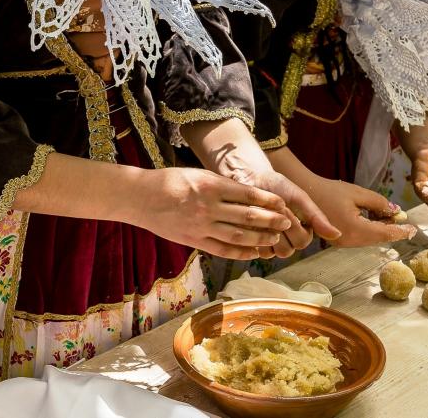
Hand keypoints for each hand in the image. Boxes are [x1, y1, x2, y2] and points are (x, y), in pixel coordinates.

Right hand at [129, 167, 291, 259]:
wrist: (140, 197)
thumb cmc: (170, 181)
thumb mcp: (198, 173)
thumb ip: (222, 184)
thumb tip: (249, 194)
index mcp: (211, 185)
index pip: (248, 194)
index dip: (269, 200)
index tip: (283, 203)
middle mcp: (208, 206)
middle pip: (247, 216)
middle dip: (271, 220)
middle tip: (287, 222)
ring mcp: (201, 225)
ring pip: (238, 236)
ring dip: (260, 238)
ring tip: (275, 238)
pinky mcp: (194, 240)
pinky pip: (222, 249)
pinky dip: (241, 253)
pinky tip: (255, 253)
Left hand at [216, 152, 341, 257]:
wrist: (253, 178)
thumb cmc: (278, 186)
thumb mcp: (301, 198)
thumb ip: (318, 217)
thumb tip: (338, 234)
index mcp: (302, 231)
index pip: (302, 242)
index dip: (293, 226)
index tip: (286, 207)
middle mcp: (288, 241)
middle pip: (288, 251)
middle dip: (279, 228)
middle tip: (273, 210)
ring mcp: (271, 244)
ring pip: (274, 253)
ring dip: (267, 232)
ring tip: (263, 213)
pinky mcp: (255, 244)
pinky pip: (259, 251)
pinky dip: (256, 236)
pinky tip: (254, 221)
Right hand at [308, 176, 416, 247]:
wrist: (306, 193)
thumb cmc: (330, 190)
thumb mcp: (358, 193)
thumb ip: (379, 203)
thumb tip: (395, 211)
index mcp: (354, 229)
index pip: (384, 233)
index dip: (400, 231)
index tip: (413, 229)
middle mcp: (349, 241)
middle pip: (378, 239)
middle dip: (392, 230)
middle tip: (405, 222)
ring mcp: (342, 243)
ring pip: (369, 240)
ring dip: (381, 230)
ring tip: (391, 217)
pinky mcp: (338, 240)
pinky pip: (360, 238)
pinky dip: (370, 231)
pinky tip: (375, 220)